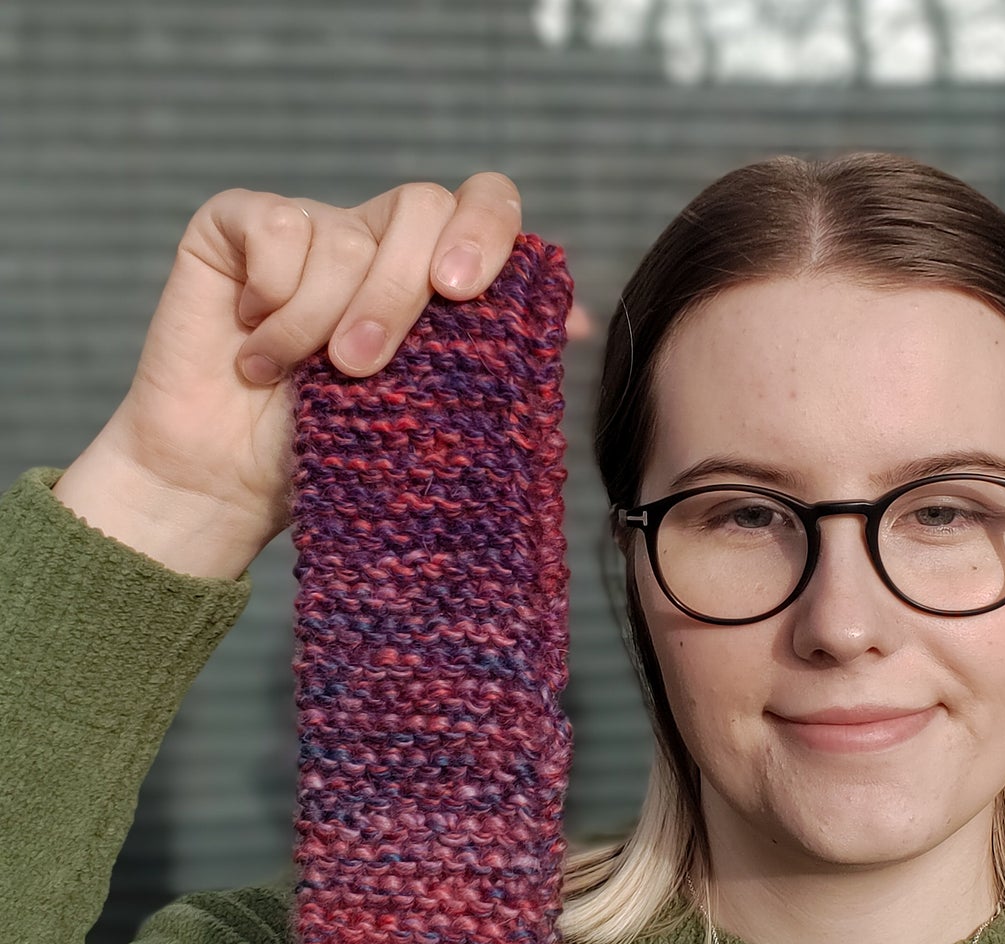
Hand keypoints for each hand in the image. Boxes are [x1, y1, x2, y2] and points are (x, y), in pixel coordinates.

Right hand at [59, 173, 589, 576]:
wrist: (233, 487)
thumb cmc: (338, 455)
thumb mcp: (430, 414)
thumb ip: (494, 363)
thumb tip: (580, 324)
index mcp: (431, 275)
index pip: (484, 204)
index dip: (486, 230)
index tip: (462, 292)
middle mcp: (376, 238)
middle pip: (420, 209)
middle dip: (397, 295)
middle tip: (363, 367)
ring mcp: (310, 225)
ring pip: (343, 232)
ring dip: (321, 320)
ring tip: (294, 377)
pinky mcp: (235, 223)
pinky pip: (274, 226)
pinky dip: (270, 299)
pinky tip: (254, 347)